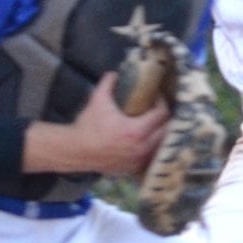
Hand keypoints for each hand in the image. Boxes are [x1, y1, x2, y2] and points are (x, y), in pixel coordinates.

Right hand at [24, 81, 166, 177]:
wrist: (75, 150)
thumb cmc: (87, 126)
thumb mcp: (97, 100)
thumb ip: (108, 83)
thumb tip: (114, 73)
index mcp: (137, 131)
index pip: (162, 115)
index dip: (162, 103)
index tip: (156, 98)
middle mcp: (142, 148)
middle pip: (167, 131)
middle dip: (165, 119)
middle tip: (159, 110)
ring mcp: (138, 160)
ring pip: (161, 147)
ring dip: (161, 135)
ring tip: (156, 125)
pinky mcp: (132, 168)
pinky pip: (150, 158)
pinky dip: (151, 149)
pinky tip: (146, 142)